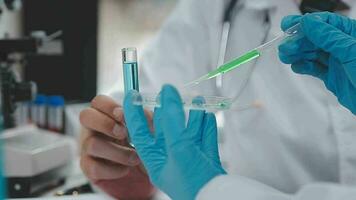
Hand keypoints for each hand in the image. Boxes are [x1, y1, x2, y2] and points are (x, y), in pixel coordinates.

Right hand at [79, 95, 154, 198]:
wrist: (139, 170)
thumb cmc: (140, 144)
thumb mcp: (146, 131)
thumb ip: (146, 120)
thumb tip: (143, 112)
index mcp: (107, 114)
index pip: (99, 101)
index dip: (109, 106)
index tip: (123, 114)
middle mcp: (93, 128)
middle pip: (86, 116)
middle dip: (106, 124)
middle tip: (124, 133)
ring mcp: (87, 147)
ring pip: (92, 144)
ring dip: (117, 152)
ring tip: (134, 157)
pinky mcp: (88, 167)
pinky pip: (94, 167)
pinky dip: (113, 170)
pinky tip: (125, 169)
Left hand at [123, 85, 225, 199]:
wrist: (219, 199)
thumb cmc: (193, 182)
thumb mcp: (178, 147)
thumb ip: (172, 120)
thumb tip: (167, 93)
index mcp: (156, 160)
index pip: (139, 132)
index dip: (133, 112)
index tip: (132, 94)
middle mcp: (171, 158)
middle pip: (166, 129)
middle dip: (168, 110)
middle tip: (168, 92)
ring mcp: (189, 159)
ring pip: (188, 132)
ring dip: (192, 116)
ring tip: (195, 100)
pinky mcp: (206, 160)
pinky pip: (204, 139)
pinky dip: (206, 127)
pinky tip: (208, 116)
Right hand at [279, 12, 355, 113]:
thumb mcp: (351, 52)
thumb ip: (329, 37)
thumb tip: (310, 23)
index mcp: (351, 34)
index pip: (325, 23)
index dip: (305, 23)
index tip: (288, 26)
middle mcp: (344, 47)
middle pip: (315, 39)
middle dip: (298, 41)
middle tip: (285, 46)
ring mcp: (337, 62)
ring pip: (312, 54)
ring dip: (297, 54)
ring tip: (286, 56)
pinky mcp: (332, 77)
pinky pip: (314, 68)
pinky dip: (303, 67)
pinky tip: (296, 66)